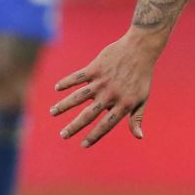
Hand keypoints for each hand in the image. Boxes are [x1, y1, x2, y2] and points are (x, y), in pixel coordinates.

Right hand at [51, 31, 156, 146]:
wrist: (140, 49)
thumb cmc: (142, 76)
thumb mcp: (142, 98)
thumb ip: (137, 118)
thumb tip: (139, 136)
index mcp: (123, 104)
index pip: (106, 125)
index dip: (94, 136)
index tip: (83, 145)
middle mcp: (110, 95)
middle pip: (88, 115)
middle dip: (74, 127)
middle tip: (63, 135)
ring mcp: (102, 81)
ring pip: (78, 96)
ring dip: (64, 105)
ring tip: (52, 113)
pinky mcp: (95, 68)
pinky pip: (78, 77)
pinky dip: (66, 82)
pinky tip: (57, 88)